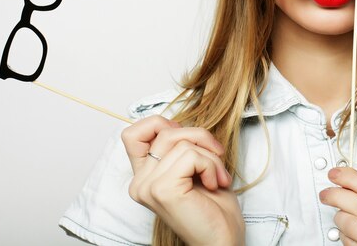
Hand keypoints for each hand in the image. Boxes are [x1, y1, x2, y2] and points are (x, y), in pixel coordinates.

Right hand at [121, 115, 244, 245]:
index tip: (188, 143)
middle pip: (165, 131)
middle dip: (200, 137)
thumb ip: (177, 147)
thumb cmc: (214, 207)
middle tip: (217, 157)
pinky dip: (210, 165)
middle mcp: (140, 183)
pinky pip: (191, 155)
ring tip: (217, 177)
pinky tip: (214, 184)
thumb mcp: (192, 166)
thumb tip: (175, 122)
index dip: (161, 125)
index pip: (133, 133)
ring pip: (181, 142)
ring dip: (210, 156)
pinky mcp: (163, 189)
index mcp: (144, 176)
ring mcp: (148, 186)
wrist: (223, 240)